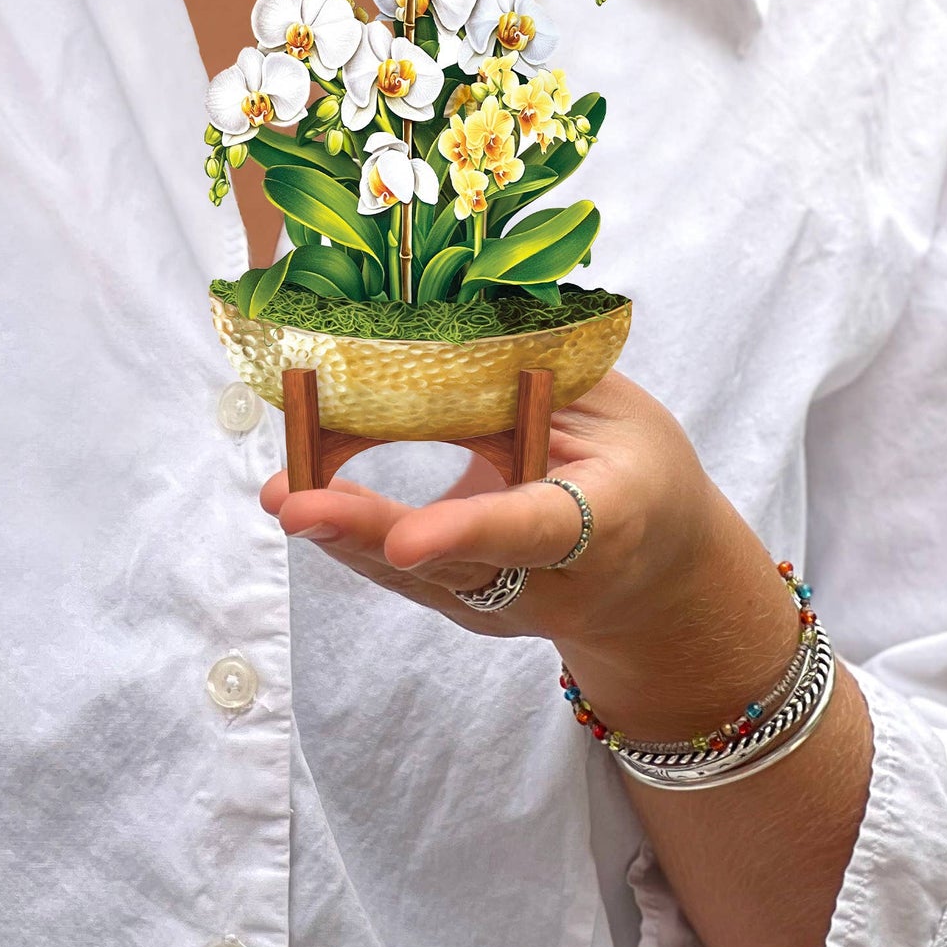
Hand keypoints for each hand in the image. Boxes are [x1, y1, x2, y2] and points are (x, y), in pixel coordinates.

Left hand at [261, 372, 801, 735]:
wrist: (663, 577)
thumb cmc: (639, 468)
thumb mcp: (609, 413)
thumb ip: (532, 387)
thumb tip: (441, 336)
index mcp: (606, 522)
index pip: (533, 529)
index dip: (468, 530)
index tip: (407, 539)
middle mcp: (555, 582)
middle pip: (456, 566)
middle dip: (370, 536)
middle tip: (295, 507)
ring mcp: (511, 607)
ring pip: (421, 578)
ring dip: (346, 534)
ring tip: (282, 494)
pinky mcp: (474, 610)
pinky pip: (410, 575)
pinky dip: (357, 536)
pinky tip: (306, 500)